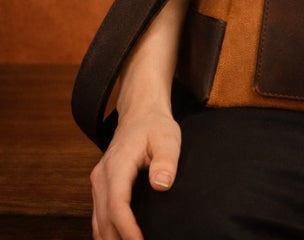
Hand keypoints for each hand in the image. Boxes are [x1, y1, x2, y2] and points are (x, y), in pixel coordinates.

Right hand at [90, 106, 180, 239]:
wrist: (140, 113)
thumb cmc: (155, 125)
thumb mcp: (167, 137)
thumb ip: (166, 160)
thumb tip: (162, 184)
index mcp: (117, 166)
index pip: (117, 206)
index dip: (127, 229)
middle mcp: (102, 177)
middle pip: (104, 219)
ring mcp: (98, 183)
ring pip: (98, 221)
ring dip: (110, 239)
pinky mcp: (101, 187)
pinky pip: (99, 215)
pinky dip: (106, 231)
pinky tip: (119, 239)